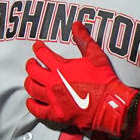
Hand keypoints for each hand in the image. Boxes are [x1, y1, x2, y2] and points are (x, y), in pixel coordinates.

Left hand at [24, 22, 138, 139]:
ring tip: (30, 79)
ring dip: (29, 83)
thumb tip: (76, 25)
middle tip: (31, 63)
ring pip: (32, 89)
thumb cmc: (104, 81)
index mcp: (61, 68)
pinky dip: (32, 105)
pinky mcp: (56, 114)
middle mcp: (53, 83)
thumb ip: (84, 40)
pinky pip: (37, 110)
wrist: (109, 104)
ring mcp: (53, 99)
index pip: (42, 54)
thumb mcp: (95, 56)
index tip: (37, 47)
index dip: (38, 48)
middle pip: (33, 72)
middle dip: (30, 65)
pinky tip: (31, 101)